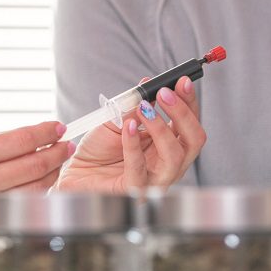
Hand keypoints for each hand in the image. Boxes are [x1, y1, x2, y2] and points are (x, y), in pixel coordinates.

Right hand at [0, 121, 70, 255]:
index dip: (45, 133)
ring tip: (56, 166)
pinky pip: (21, 208)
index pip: (20, 140)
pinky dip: (35, 196)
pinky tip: (40, 188)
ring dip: (51, 175)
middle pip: (34, 164)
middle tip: (67, 146)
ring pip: (33, 188)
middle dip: (56, 154)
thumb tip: (25, 145)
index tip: (59, 128)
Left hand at [54, 75, 205, 192]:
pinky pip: (139, 168)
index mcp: (168, 144)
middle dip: (183, 113)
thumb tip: (147, 84)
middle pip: (193, 140)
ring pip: (174, 155)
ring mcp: (154, 178)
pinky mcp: (134, 189)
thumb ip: (134, 106)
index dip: (189, 101)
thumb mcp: (117, 120)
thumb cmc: (99, 149)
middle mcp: (168, 162)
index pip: (190, 123)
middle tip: (165, 93)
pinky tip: (127, 127)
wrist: (76, 171)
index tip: (182, 81)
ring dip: (161, 127)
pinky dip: (133, 144)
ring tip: (144, 108)